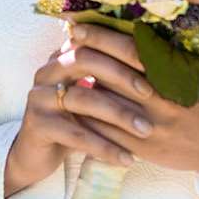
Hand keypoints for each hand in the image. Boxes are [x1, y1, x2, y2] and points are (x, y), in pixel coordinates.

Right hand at [5, 42, 155, 196]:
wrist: (39, 155)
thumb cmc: (76, 121)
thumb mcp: (94, 96)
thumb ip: (113, 79)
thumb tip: (162, 67)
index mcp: (63, 56)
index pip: (93, 39)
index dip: (123, 47)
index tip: (153, 60)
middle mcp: (48, 70)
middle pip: (85, 59)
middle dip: (121, 75)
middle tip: (150, 94)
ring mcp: (39, 96)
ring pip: (83, 98)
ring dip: (119, 114)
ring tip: (145, 130)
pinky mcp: (36, 124)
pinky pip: (76, 134)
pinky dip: (104, 146)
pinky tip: (127, 159)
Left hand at [67, 23, 198, 197]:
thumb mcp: (190, 73)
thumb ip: (161, 56)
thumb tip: (125, 30)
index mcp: (174, 75)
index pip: (131, 50)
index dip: (102, 37)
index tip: (79, 26)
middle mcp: (162, 99)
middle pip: (112, 74)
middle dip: (85, 57)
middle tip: (64, 44)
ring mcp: (151, 125)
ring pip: (105, 104)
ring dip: (80, 88)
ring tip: (61, 74)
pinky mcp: (144, 148)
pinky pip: (105, 132)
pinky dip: (86, 118)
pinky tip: (73, 107)